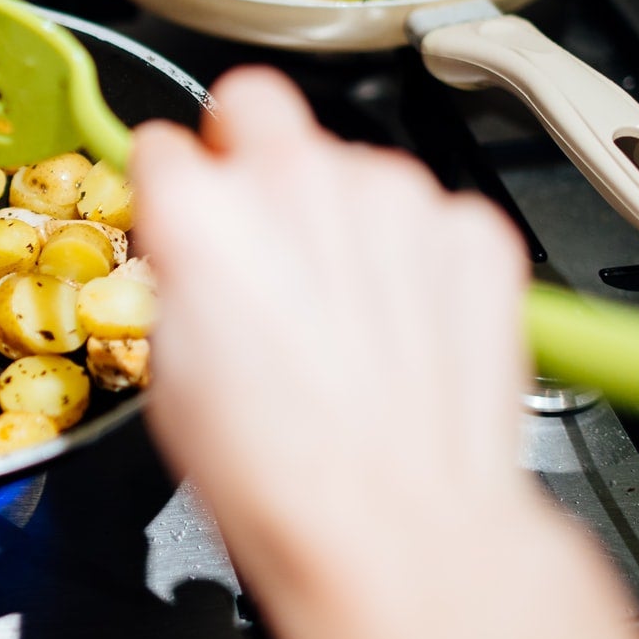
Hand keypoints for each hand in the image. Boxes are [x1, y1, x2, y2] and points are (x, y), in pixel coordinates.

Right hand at [131, 65, 538, 638]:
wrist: (399, 531)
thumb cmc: (279, 476)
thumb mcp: (172, 371)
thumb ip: (184, 274)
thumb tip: (198, 253)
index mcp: (203, 213)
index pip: (168, 142)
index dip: (172, 184)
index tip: (183, 210)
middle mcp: (300, 180)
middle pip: (258, 106)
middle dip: (247, 148)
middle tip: (255, 223)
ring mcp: (396, 199)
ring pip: (352, 165)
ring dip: (339, 216)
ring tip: (341, 314)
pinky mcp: (470, 231)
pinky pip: (427, 217)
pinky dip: (412, 258)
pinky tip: (399, 329)